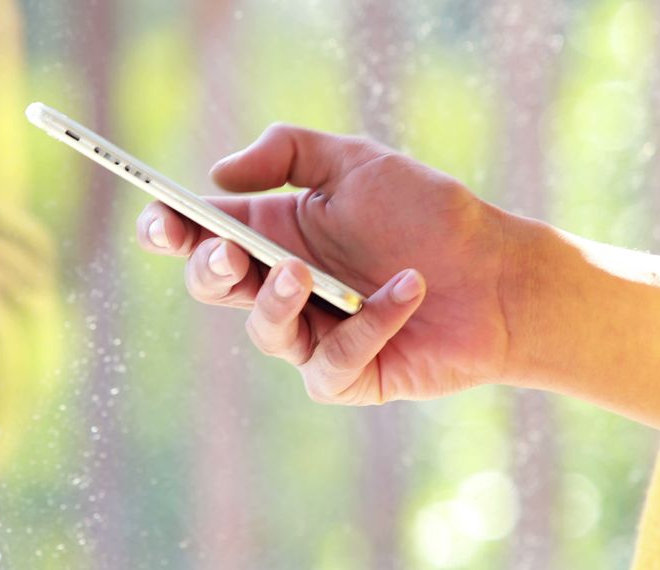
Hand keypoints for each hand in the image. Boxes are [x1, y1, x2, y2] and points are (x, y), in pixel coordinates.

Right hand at [136, 124, 512, 404]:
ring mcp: (312, 334)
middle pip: (213, 286)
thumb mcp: (356, 161)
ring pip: (263, 331)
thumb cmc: (429, 214)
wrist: (499, 273)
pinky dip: (367, 325)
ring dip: (277, 301)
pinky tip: (407, 288)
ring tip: (303, 271)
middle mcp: (284, 285)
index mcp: (275, 233)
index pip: (201, 234)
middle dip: (209, 269)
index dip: (169, 229)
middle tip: (227, 250)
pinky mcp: (346, 375)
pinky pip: (330, 362)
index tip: (160, 219)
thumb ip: (285, 152)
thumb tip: (217, 176)